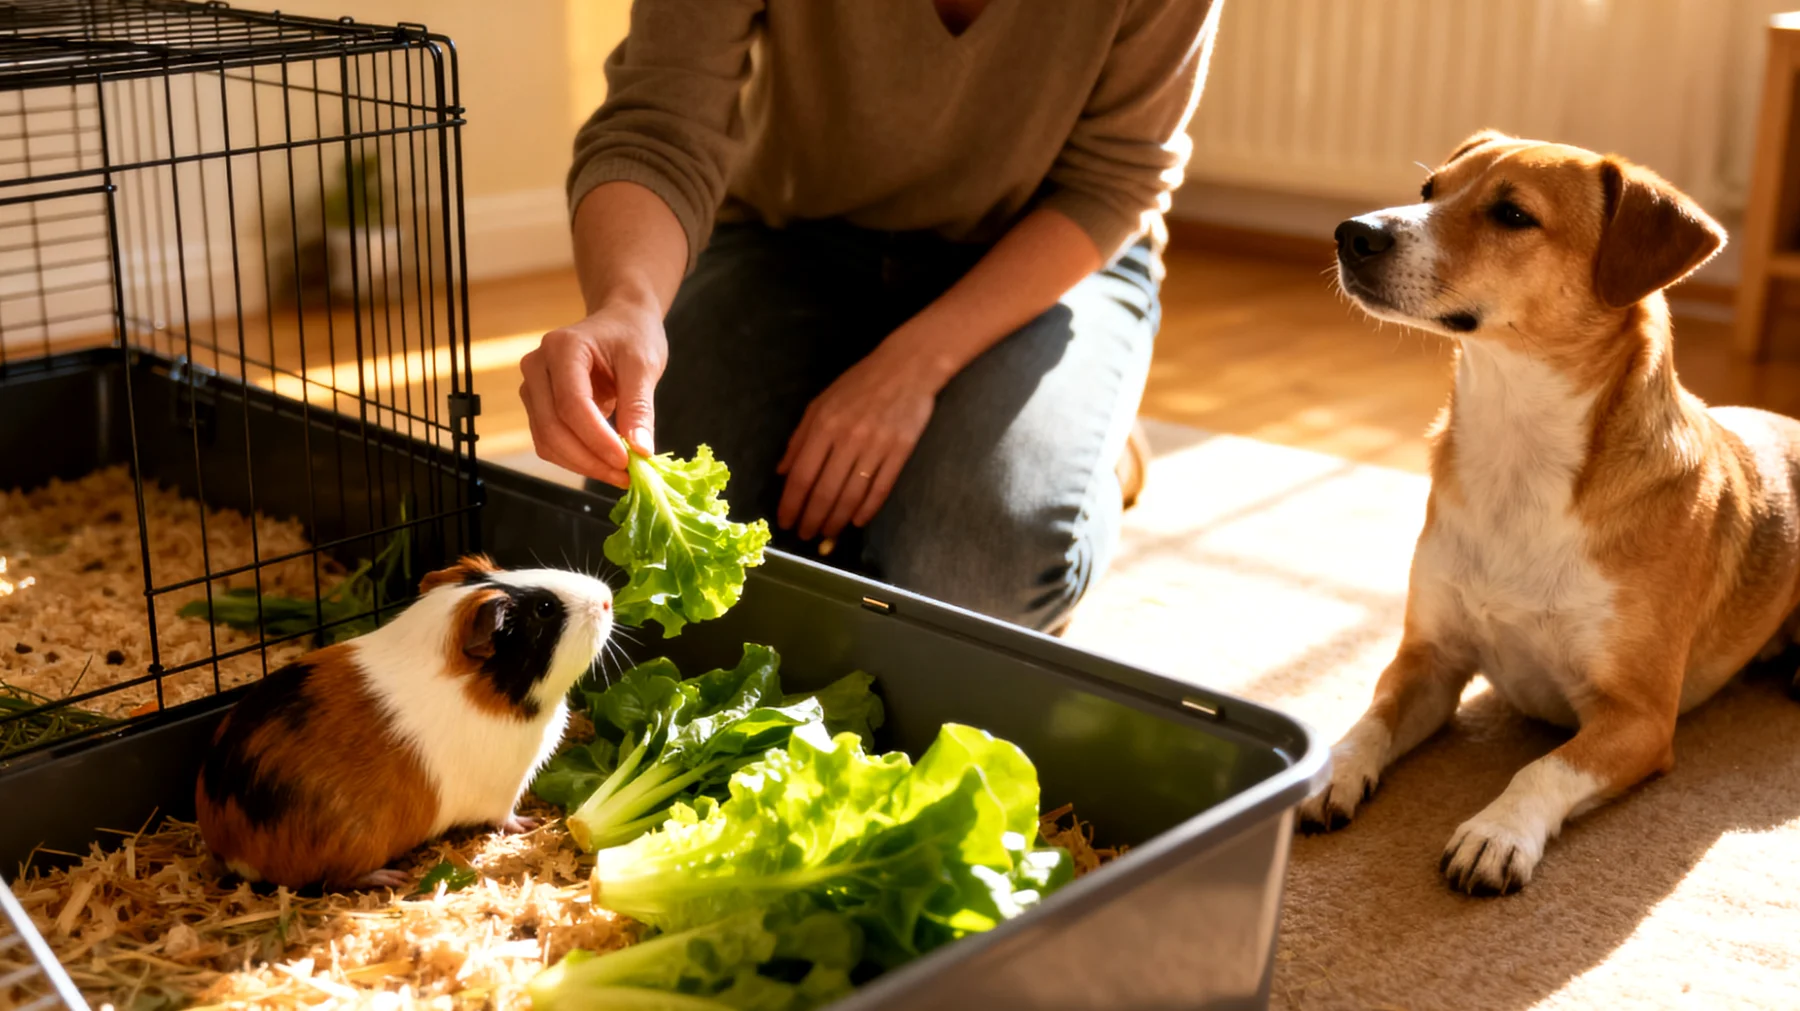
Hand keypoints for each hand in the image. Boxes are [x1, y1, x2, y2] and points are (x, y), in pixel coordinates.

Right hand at [519, 303, 666, 486]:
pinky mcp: (538, 406)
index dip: (597, 439)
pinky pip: (550, 442)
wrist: (619, 321)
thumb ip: (639, 407)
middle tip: (626, 476)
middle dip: (589, 459)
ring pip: (547, 440)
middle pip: (553, 427)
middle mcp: (537, 366)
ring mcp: (533, 387)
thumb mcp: (644, 365)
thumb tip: (640, 450)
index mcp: (562, 348)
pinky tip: (605, 464)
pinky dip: (576, 459)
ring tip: (620, 474)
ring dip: (582, 464)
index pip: (572, 404)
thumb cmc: (632, 335)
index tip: (627, 461)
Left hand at [777, 344, 941, 545]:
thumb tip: (783, 473)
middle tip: (805, 535)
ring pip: (852, 495)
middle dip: (812, 519)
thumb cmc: (858, 384)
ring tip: (826, 534)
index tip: (786, 521)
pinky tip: (857, 521)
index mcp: (824, 425)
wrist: (906, 368)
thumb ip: (799, 438)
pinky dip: (867, 509)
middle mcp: (848, 439)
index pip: (802, 475)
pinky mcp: (900, 452)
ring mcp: (876, 447)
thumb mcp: (820, 404)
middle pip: (825, 491)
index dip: (792, 503)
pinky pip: (880, 489)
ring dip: (836, 520)